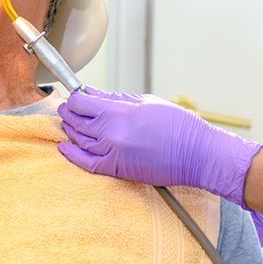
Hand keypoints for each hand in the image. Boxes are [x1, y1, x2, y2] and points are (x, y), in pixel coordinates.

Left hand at [57, 88, 262, 206]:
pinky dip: (72, 155)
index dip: (75, 98)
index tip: (76, 97)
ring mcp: (112, 152)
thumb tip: (94, 94)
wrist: (197, 154)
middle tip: (68, 108)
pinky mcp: (117, 169)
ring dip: (70, 130)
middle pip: (76, 120)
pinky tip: (65, 147)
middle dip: (70, 112)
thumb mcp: (147, 102)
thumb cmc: (178, 125)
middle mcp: (111, 133)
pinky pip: (87, 163)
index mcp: (119, 112)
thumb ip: (116, 99)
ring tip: (69, 123)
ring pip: (79, 140)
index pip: (81, 103)